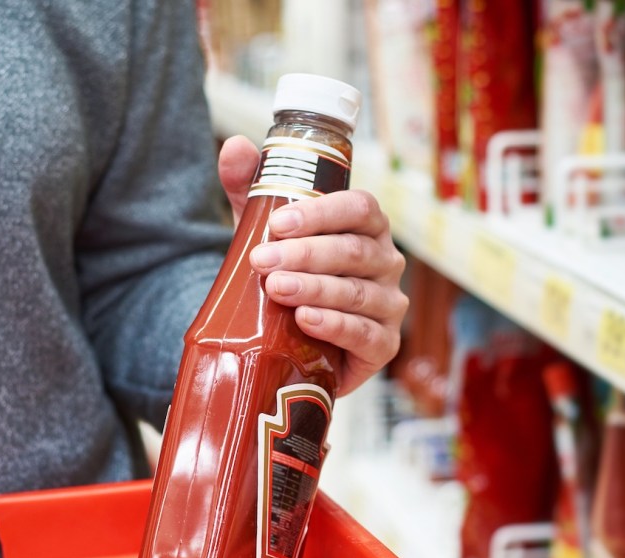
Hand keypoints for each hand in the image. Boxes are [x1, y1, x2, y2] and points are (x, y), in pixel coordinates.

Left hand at [217, 136, 407, 396]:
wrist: (293, 341)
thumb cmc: (289, 275)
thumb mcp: (266, 231)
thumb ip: (252, 189)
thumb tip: (235, 146)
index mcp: (366, 227)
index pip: (359, 208)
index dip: (322, 213)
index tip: (278, 223)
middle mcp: (385, 262)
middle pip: (353, 252)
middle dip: (305, 255)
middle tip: (261, 261)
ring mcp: (389, 305)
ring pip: (356, 292)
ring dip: (314, 288)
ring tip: (275, 288)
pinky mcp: (383, 345)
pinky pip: (365, 334)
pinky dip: (334, 325)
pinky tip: (305, 319)